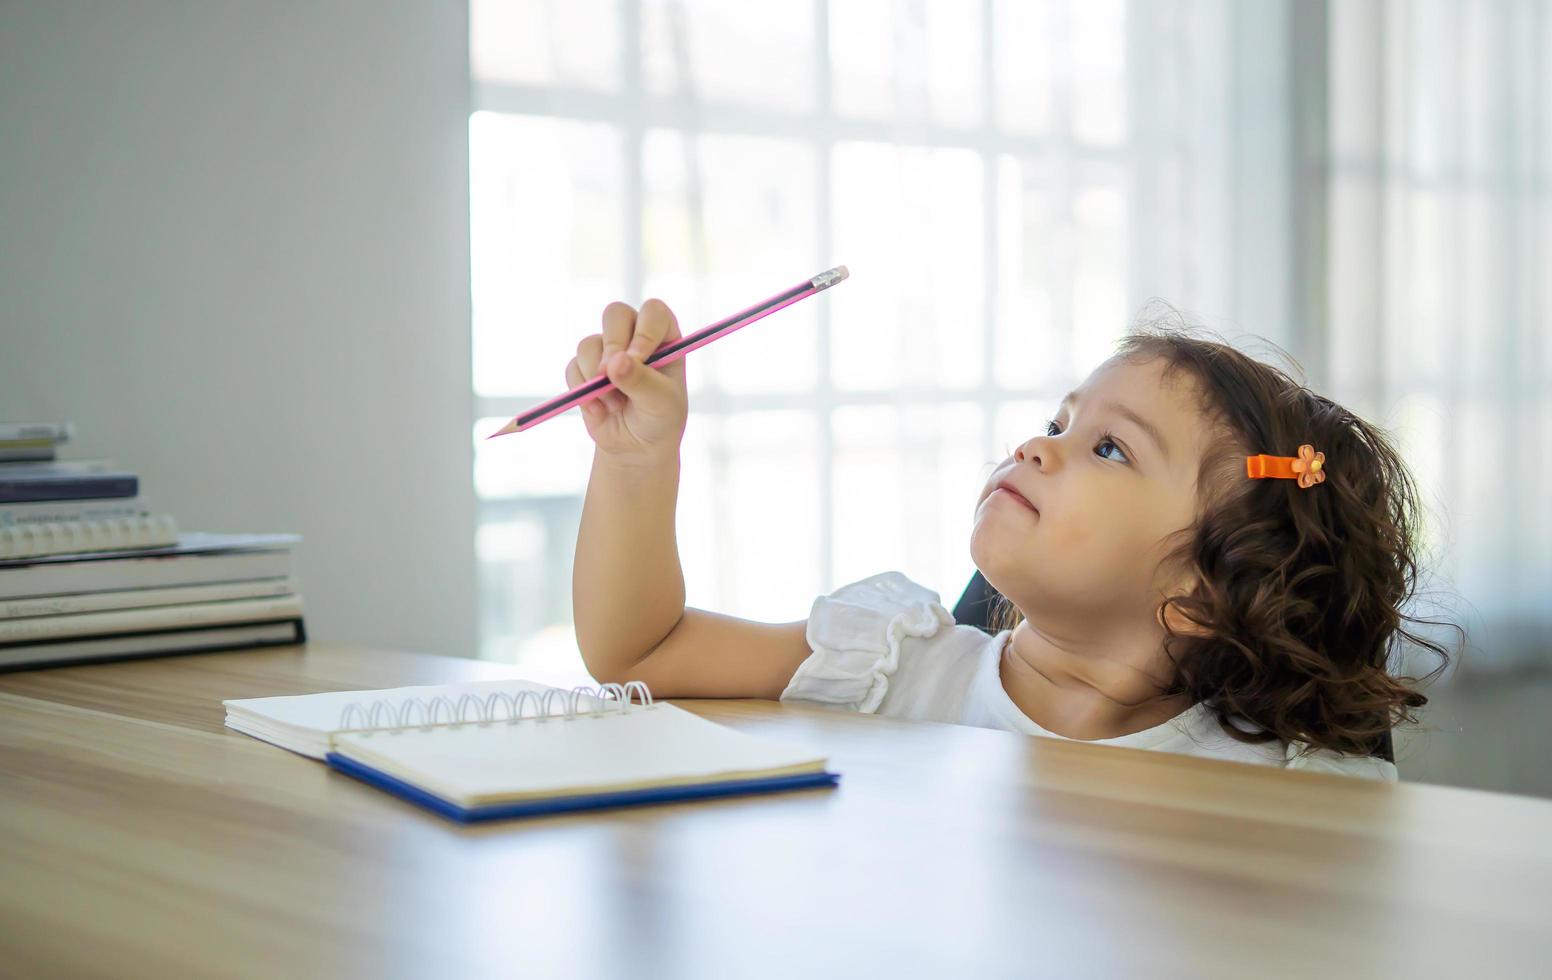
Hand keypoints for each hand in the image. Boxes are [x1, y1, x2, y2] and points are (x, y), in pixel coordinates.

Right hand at [566, 299, 688, 462]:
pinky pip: (573, 368)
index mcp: (664, 336)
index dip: (644, 331)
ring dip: (597, 378)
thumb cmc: (659, 418)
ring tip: (616, 404)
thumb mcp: (660, 403)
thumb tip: (615, 362)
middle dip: (611, 347)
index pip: (653, 312)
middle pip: (615, 314)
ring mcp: (607, 349)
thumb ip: (641, 381)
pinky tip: (600, 410)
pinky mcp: (585, 367)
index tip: (638, 358)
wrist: (636, 444)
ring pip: (589, 343)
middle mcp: (635, 335)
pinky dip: (583, 391)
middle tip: (610, 376)